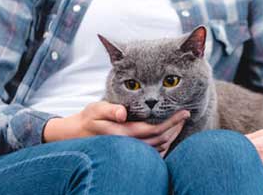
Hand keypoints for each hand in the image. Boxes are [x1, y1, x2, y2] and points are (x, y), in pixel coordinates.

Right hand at [43, 101, 189, 156]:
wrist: (77, 135)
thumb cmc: (88, 118)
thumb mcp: (96, 109)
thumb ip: (110, 109)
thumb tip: (123, 113)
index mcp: (125, 133)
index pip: (155, 129)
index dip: (172, 121)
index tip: (184, 112)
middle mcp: (130, 146)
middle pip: (161, 139)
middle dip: (176, 127)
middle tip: (185, 115)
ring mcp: (131, 151)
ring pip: (159, 147)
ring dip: (172, 136)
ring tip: (180, 123)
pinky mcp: (131, 153)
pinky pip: (153, 153)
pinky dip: (164, 145)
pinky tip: (168, 136)